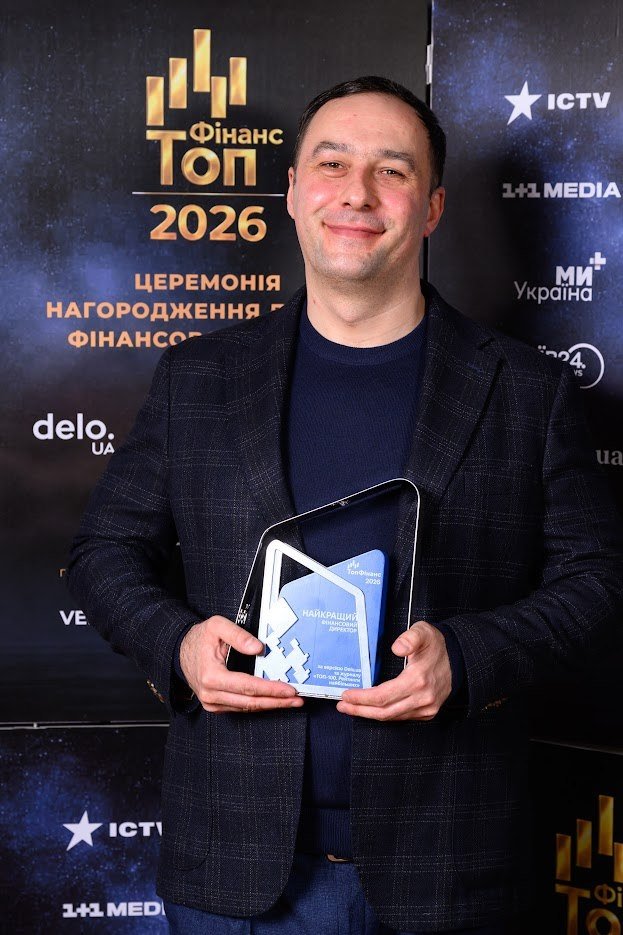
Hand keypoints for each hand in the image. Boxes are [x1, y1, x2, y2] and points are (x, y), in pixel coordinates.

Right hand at [179, 615, 303, 713]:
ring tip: (290, 701)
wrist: (180, 651)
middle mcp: (211, 694)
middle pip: (251, 702)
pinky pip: (240, 707)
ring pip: (247, 708)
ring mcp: (212, 702)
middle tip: (297, 700)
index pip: (248, 687)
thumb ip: (238, 635)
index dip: (271, 689)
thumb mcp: (217, 626)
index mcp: (212, 676)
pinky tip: (272, 700)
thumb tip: (259, 648)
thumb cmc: (199, 638)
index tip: (289, 690)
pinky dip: (258, 704)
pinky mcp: (215, 705)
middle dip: (276, 701)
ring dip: (270, 705)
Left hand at [336, 620, 451, 720]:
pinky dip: (385, 714)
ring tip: (352, 708)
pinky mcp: (428, 712)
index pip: (383, 696)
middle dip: (360, 710)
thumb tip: (397, 648)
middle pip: (384, 712)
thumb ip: (410, 637)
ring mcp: (426, 708)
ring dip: (370, 714)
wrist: (459, 658)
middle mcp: (422, 698)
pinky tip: (372, 709)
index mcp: (418, 680)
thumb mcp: (423, 632)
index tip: (346, 694)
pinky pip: (401, 717)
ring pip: (392, 717)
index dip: (362, 698)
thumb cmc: (437, 645)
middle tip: (342, 706)